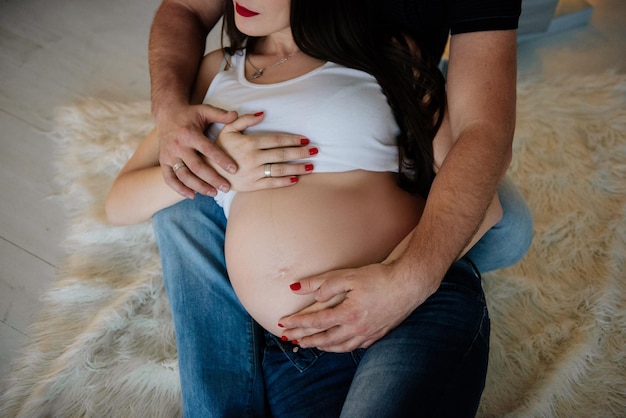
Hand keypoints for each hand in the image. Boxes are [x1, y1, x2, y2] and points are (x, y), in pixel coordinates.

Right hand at [157, 103, 237, 198]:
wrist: (166, 114)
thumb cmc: (190, 114)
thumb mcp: (205, 111)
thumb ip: (221, 114)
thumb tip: (236, 114)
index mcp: (190, 134)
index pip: (208, 149)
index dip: (221, 159)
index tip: (234, 169)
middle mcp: (178, 146)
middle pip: (196, 166)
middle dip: (212, 179)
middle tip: (226, 188)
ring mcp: (169, 155)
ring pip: (183, 175)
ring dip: (198, 186)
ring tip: (214, 193)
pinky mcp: (163, 162)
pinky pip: (169, 179)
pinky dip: (179, 189)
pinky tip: (193, 195)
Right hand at [210, 112, 316, 190]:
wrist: (206, 170)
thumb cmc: (219, 148)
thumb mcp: (228, 130)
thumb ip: (244, 120)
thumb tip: (262, 114)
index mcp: (249, 143)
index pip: (276, 140)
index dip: (293, 139)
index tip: (306, 139)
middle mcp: (253, 158)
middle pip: (282, 154)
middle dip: (300, 153)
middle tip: (315, 151)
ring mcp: (253, 173)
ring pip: (279, 170)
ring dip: (297, 168)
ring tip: (311, 166)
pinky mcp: (251, 186)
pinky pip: (271, 184)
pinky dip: (284, 182)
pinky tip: (296, 180)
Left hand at [277, 262, 437, 351]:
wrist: (410, 284)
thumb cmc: (380, 277)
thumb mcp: (350, 276)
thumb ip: (324, 283)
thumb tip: (300, 289)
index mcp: (348, 314)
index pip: (316, 322)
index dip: (297, 323)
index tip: (283, 324)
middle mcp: (357, 328)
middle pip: (325, 339)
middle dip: (306, 339)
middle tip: (291, 339)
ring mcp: (369, 334)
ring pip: (340, 346)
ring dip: (323, 346)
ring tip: (311, 345)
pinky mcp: (379, 334)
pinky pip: (356, 346)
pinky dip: (342, 347)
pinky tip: (339, 345)